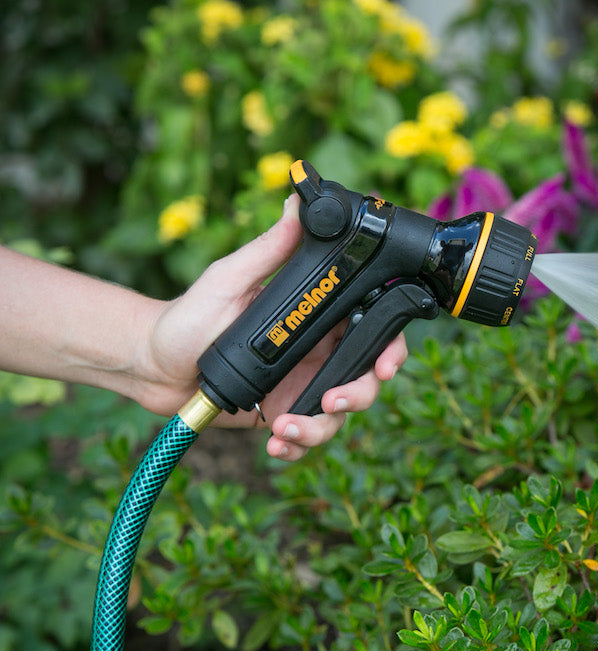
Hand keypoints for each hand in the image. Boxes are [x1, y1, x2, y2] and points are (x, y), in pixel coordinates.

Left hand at [145, 195, 407, 458]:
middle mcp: (316, 353)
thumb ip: (268, 247)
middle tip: (332, 400)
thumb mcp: (229, 278)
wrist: (154, 364)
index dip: (390, 349)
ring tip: (285, 429)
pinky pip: (304, 439)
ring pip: (338, 416)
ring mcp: (300, 387)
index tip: (385, 363)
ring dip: (320, 429)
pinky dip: (296, 448)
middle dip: (360, 395)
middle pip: (365, 378)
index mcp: (315, 317)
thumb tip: (297, 201)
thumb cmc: (189, 315)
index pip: (370, 329)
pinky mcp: (281, 416)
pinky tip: (275, 447)